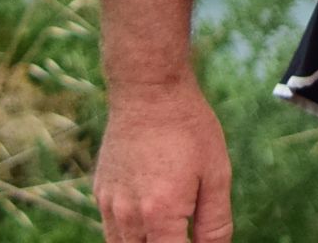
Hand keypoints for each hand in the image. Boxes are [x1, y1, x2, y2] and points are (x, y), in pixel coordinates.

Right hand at [95, 76, 233, 242]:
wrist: (149, 90)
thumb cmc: (188, 128)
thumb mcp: (216, 174)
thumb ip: (215, 224)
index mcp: (160, 214)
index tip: (196, 240)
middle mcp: (128, 215)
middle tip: (182, 232)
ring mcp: (109, 204)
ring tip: (168, 227)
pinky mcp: (101, 191)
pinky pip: (111, 228)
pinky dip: (129, 232)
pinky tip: (150, 214)